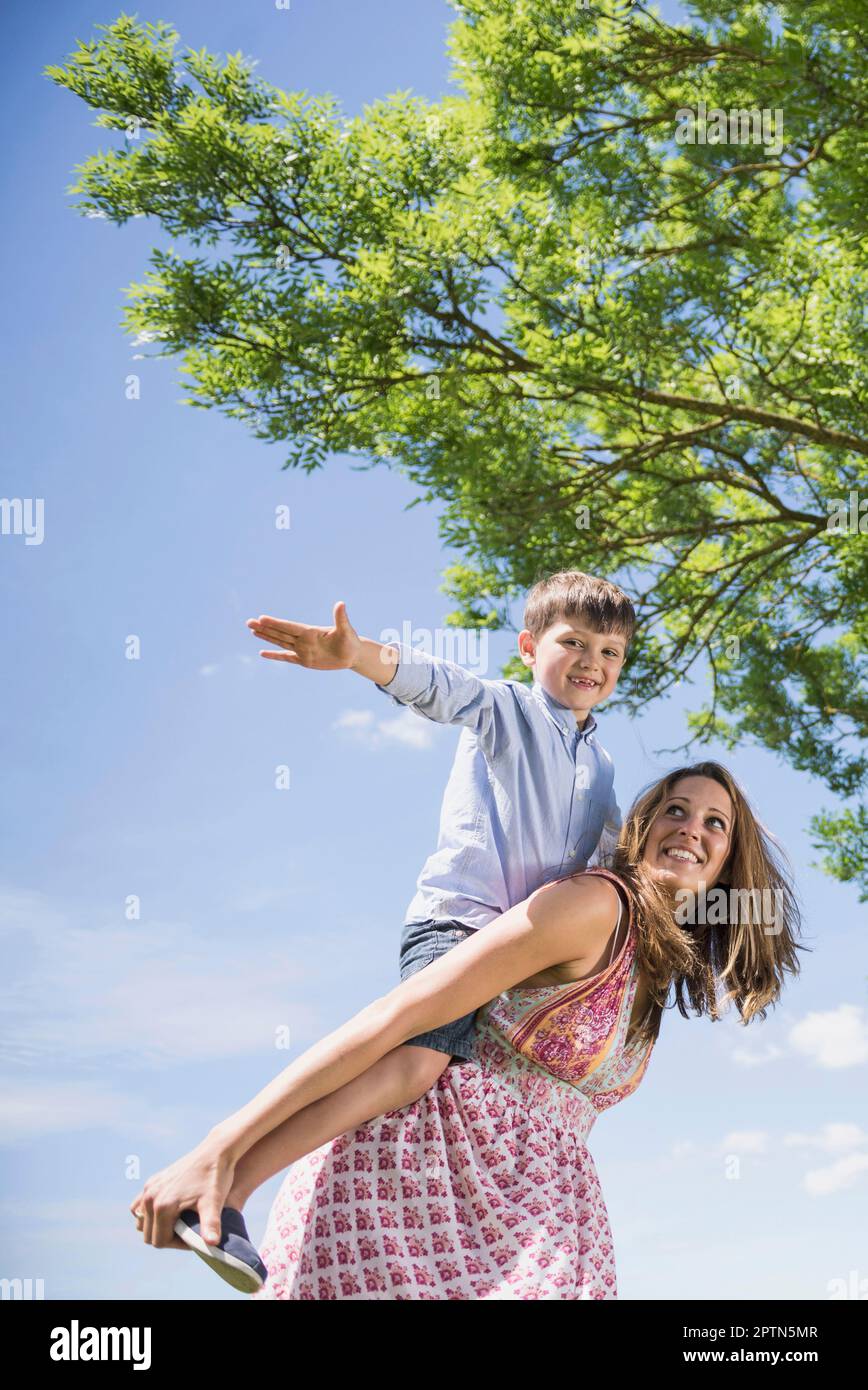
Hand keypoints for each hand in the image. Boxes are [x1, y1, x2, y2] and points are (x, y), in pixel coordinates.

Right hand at [129, 1135, 235, 1249]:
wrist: (214, 1152)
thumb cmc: (215, 1178)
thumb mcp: (213, 1203)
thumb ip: (210, 1226)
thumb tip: (212, 1245)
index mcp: (162, 1205)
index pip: (160, 1241)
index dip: (178, 1244)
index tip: (194, 1237)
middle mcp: (150, 1197)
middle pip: (149, 1235)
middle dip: (167, 1237)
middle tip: (188, 1230)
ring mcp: (149, 1188)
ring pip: (143, 1221)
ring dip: (157, 1226)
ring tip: (180, 1221)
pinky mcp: (152, 1181)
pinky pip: (141, 1206)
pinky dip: (151, 1213)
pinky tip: (170, 1210)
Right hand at [246, 601, 360, 670]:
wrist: (352, 654)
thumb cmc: (350, 641)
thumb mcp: (346, 630)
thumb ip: (340, 617)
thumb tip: (341, 603)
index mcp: (310, 631)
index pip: (289, 626)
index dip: (275, 623)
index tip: (262, 618)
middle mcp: (303, 639)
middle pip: (280, 633)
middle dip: (264, 628)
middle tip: (249, 622)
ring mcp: (302, 650)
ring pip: (280, 642)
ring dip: (266, 637)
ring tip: (252, 631)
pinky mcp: (304, 661)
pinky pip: (286, 657)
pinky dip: (274, 656)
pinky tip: (262, 653)